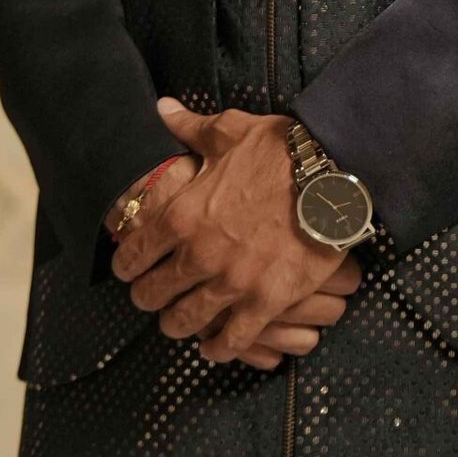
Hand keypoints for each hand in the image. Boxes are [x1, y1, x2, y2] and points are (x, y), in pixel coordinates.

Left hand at [109, 97, 362, 365]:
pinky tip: (214, 346)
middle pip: (152, 296)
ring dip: (178, 324)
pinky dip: (219, 348)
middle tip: (153, 298)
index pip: (134, 254)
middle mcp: (199, 254)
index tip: (128, 270)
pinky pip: (232, 340)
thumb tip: (161, 108)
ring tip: (179, 322)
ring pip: (185, 322)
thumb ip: (189, 127)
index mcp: (183, 215)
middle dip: (148, 298)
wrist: (332, 174)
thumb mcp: (228, 131)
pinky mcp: (266, 302)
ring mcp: (232, 283)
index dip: (125, 266)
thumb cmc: (279, 150)